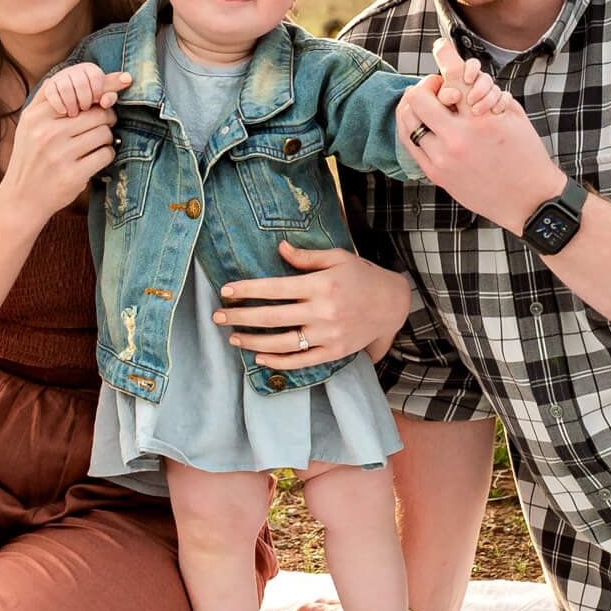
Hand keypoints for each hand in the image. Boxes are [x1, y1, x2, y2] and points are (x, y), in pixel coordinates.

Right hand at [0, 71, 129, 220]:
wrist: (21, 199)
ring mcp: (59, 154)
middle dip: (106, 119)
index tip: (111, 94)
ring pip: (105, 133)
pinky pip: (106, 154)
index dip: (99, 93)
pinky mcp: (73, 175)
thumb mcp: (29, 125)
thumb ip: (50, 101)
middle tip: (102, 126)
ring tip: (95, 144)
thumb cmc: (31, 157)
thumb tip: (78, 79)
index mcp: (36, 116)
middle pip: (98, 113)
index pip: (78, 92)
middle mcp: (46, 133)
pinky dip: (106, 156)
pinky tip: (94, 159)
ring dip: (106, 139)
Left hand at [213, 242, 411, 367]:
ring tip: (233, 338)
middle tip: (218, 317)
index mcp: (320, 284)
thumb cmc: (362, 276)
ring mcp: (328, 335)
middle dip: (240, 317)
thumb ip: (307, 256)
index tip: (225, 291)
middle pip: (271, 317)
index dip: (247, 289)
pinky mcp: (334, 352)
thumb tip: (279, 248)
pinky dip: (278, 362)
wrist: (392, 304)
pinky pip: (301, 361)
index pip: (274, 287)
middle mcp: (322, 311)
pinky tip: (259, 357)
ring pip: (282, 343)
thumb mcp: (338, 258)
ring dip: (253, 342)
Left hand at [400, 42, 561, 233]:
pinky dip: (410, 127)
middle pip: (419, 98)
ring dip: (412, 105)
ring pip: (408, 121)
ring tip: (423, 102)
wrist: (529, 199)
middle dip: (424, 85)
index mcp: (481, 120)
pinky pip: (409, 144)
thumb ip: (488, 92)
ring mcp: (443, 159)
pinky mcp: (437, 175)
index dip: (444, 57)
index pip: (451, 78)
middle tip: (434, 86)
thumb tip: (463, 70)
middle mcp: (458, 139)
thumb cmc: (526, 153)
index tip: (440, 48)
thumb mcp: (513, 115)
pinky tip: (420, 122)